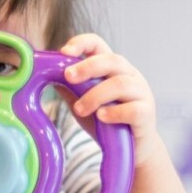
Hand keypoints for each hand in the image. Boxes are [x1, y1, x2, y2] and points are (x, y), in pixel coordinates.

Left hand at [61, 34, 161, 168]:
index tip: (64, 52)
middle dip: (87, 67)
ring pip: (120, 84)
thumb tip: (45, 76)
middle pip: (112, 60)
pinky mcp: (147, 114)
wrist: (132, 149)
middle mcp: (129, 75)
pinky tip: (101, 117)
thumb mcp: (83, 103)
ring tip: (79, 109)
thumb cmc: (106, 122)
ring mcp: (141, 93)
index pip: (99, 45)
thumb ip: (69, 89)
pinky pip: (132, 109)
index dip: (82, 43)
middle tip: (68, 76)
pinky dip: (114, 113)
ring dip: (95, 95)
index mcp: (112, 68)